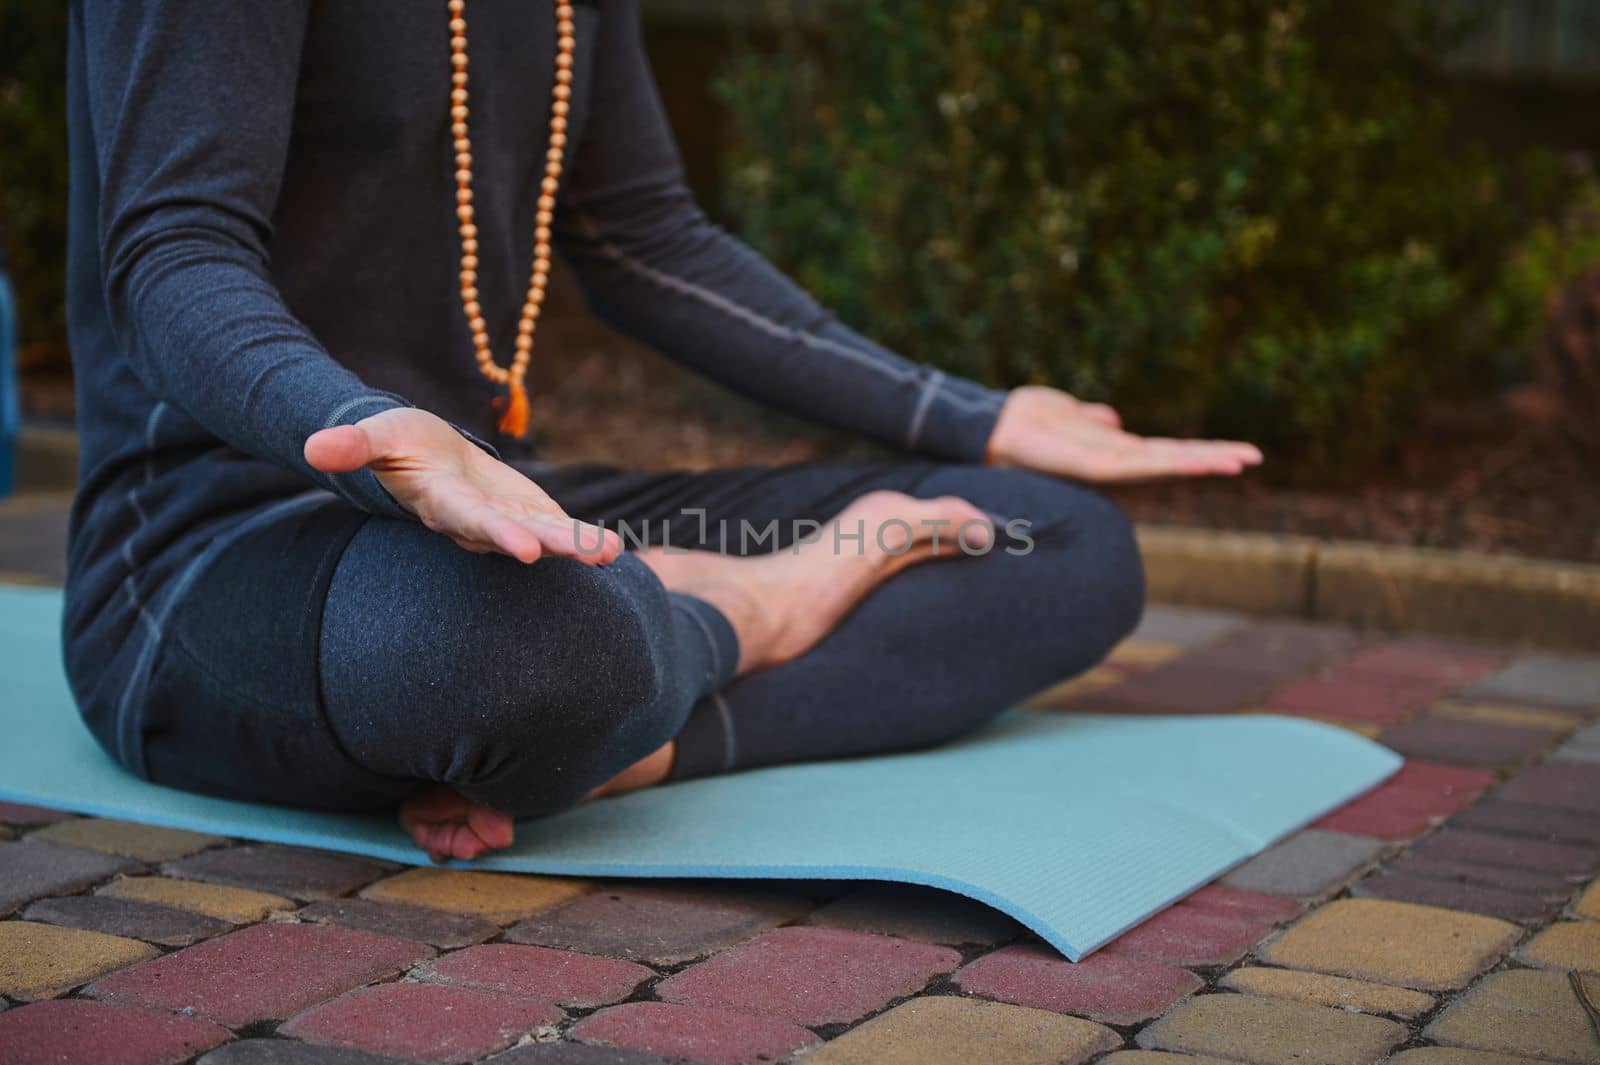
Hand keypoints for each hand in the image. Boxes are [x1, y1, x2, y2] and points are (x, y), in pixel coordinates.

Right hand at [304, 407, 620, 563]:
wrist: (428, 455)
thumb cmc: (400, 443)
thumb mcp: (377, 434)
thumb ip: (353, 444)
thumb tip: (311, 447)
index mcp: (442, 502)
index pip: (469, 520)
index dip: (496, 534)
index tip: (524, 548)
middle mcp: (476, 522)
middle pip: (512, 535)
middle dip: (544, 544)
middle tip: (579, 552)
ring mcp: (506, 522)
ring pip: (543, 537)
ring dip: (575, 546)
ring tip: (608, 553)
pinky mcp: (530, 515)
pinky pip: (559, 530)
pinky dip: (584, 538)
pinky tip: (614, 548)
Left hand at [985, 385, 1262, 482]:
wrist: (987, 430)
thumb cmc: (1024, 424)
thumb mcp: (1065, 415)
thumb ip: (1090, 420)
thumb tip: (1112, 419)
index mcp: (1110, 450)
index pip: (1162, 450)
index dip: (1196, 451)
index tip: (1234, 451)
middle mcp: (1112, 460)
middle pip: (1172, 458)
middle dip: (1212, 458)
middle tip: (1255, 458)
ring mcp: (1103, 463)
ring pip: (1162, 462)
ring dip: (1201, 461)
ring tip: (1240, 461)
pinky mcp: (1089, 465)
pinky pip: (1136, 465)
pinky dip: (1168, 464)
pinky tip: (1194, 461)